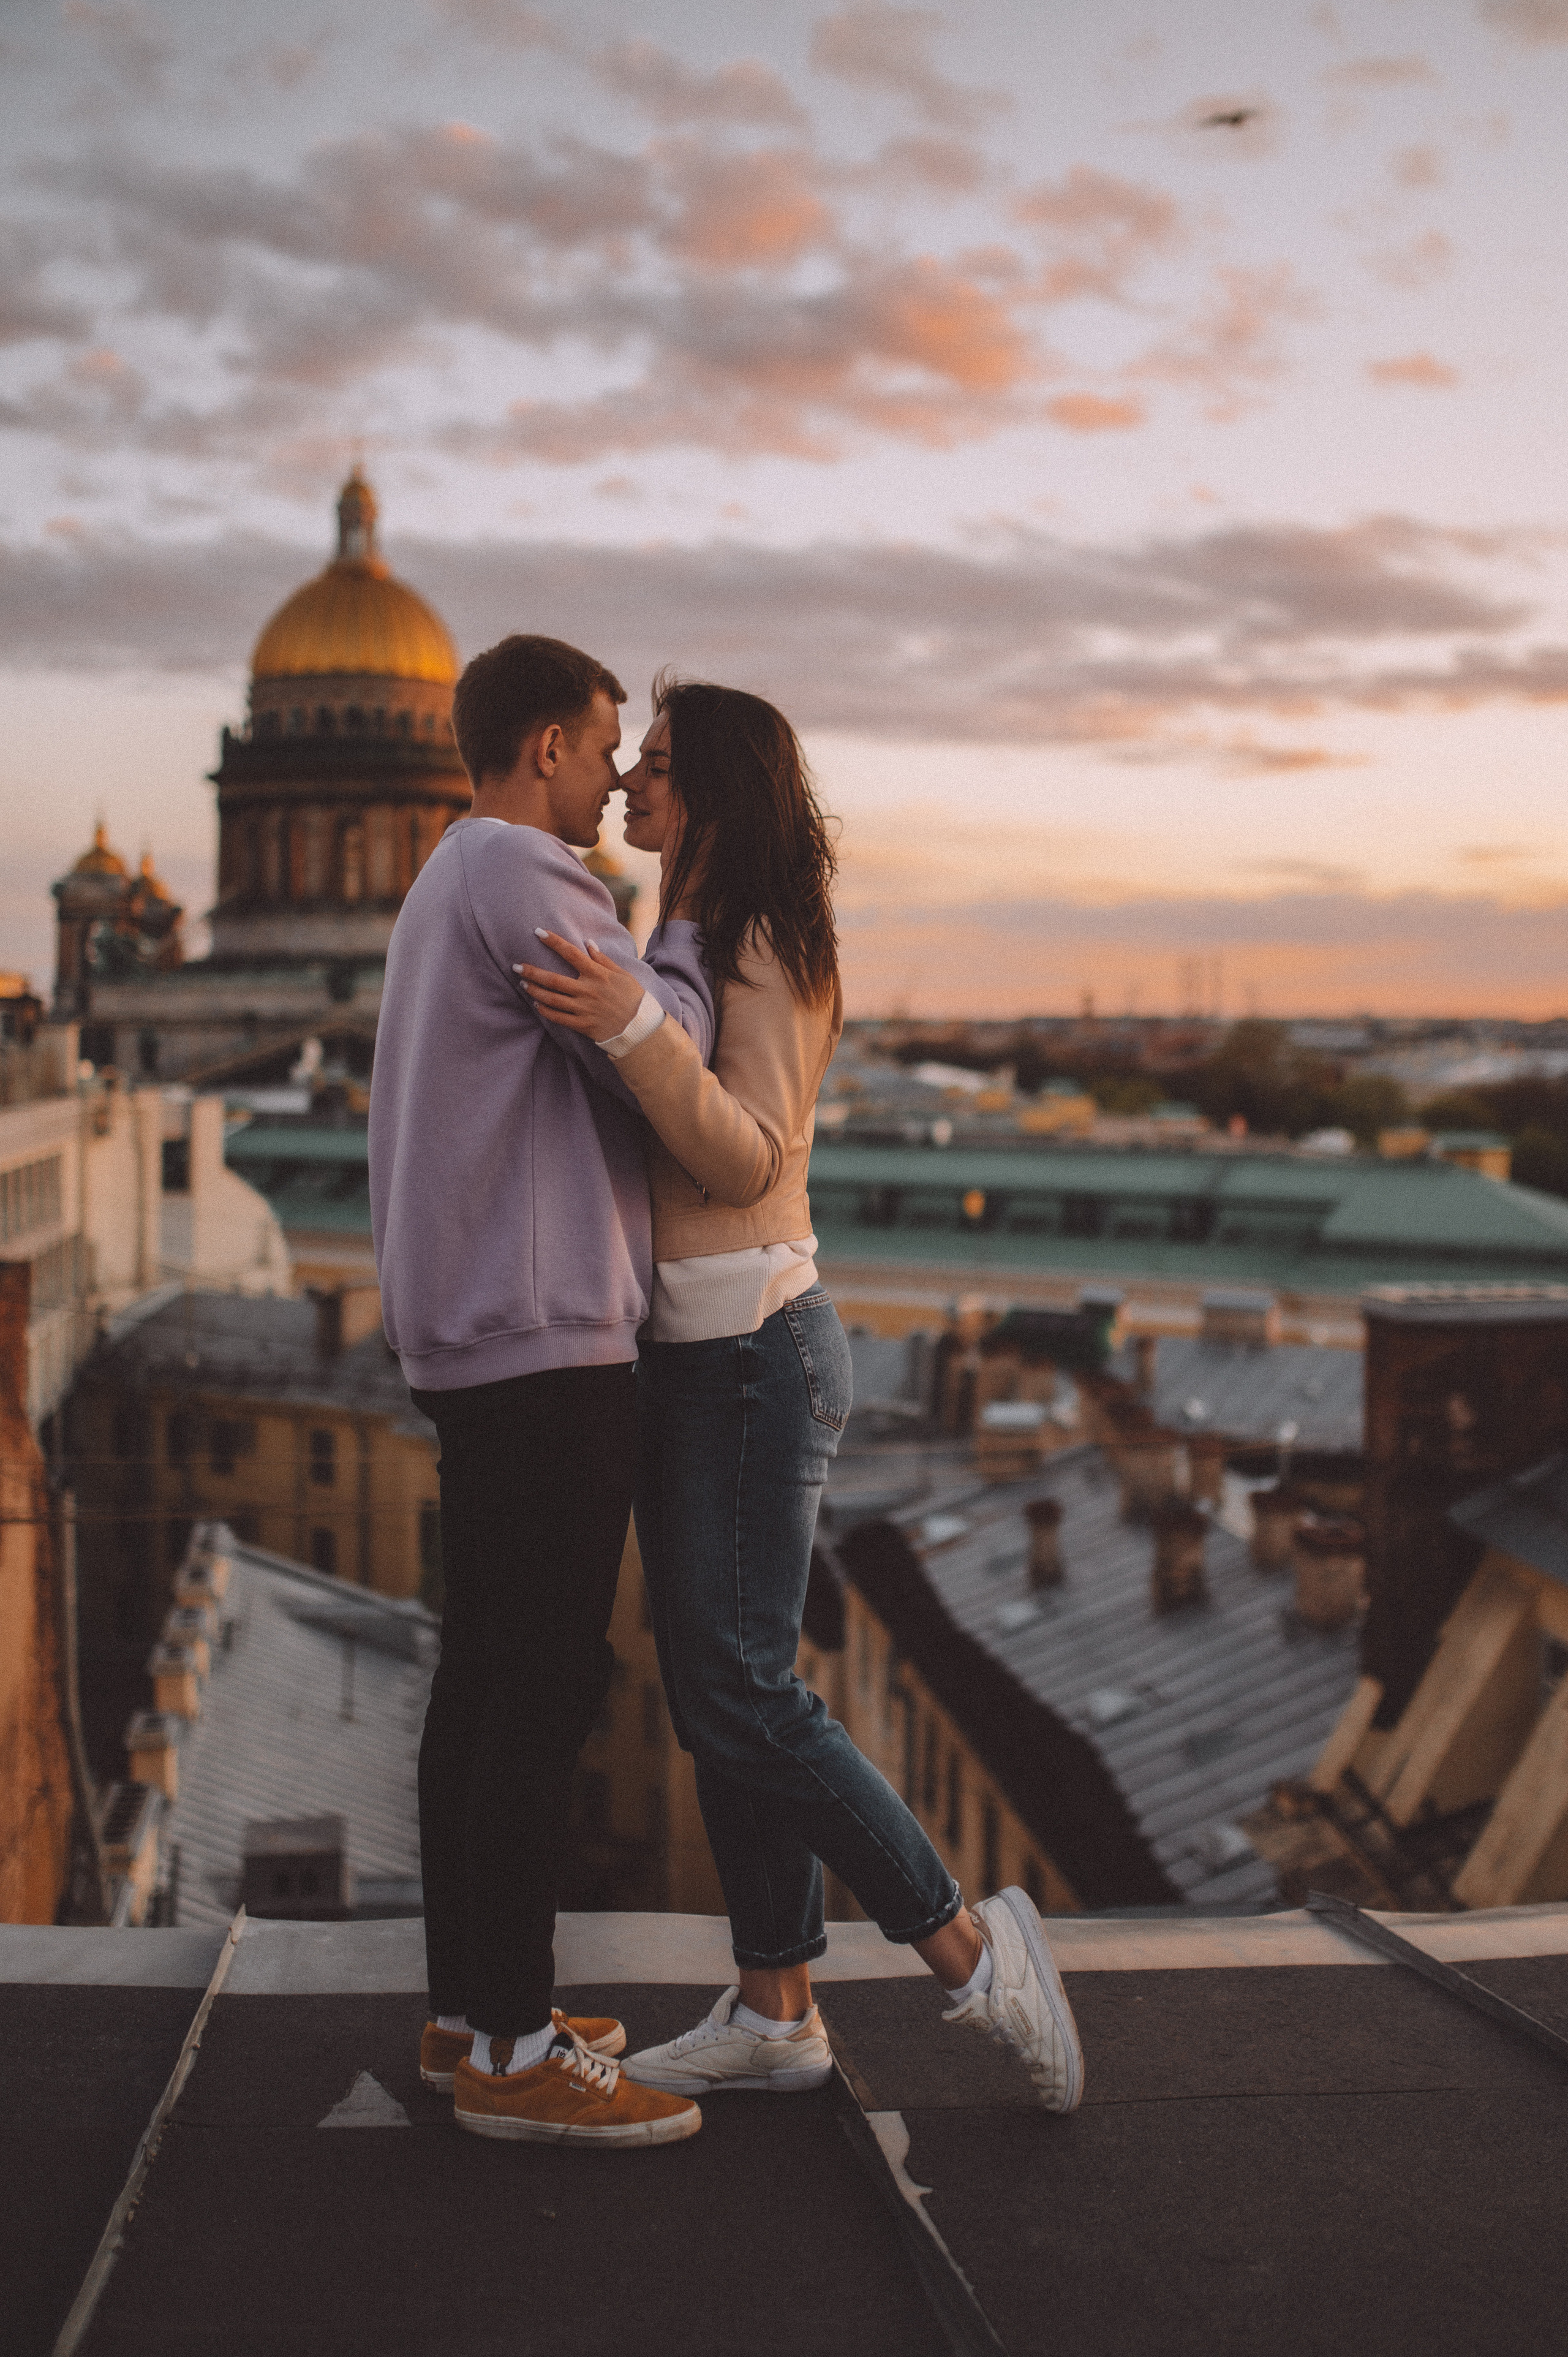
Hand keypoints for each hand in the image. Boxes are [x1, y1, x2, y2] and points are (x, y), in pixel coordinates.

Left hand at [515, 932, 645, 1039]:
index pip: (571, 953)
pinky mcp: (582, 1025)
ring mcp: (583, 1009)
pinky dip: (545, 1011)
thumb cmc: (633, 998)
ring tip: (523, 983)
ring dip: (535, 990)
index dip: (553, 941)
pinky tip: (536, 1004)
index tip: (538, 932)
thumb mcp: (623, 974)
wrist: (640, 1028)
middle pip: (553, 979)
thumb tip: (587, 943)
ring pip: (551, 999)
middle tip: (515, 966)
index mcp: (598, 975)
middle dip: (532, 971)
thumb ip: (603, 959)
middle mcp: (587, 990)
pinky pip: (558, 1017)